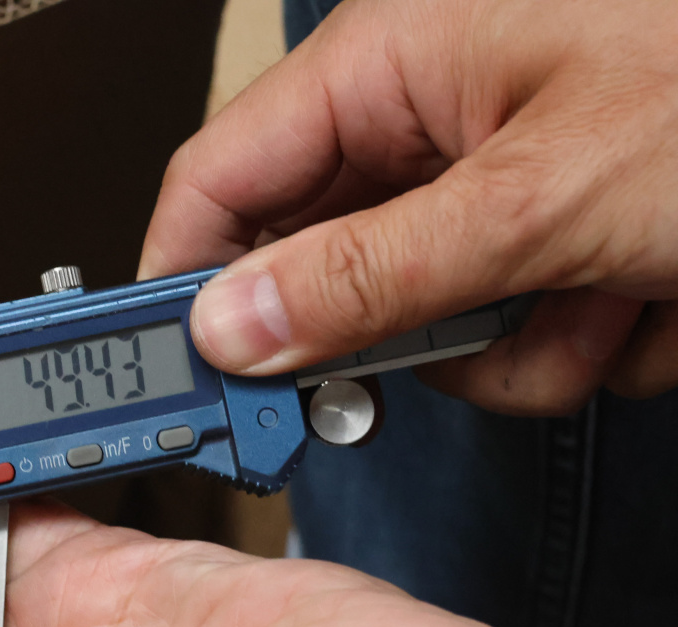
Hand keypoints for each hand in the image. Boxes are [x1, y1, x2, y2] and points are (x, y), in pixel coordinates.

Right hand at [140, 0, 677, 414]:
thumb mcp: (547, 194)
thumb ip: (371, 274)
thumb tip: (232, 327)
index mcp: (393, 58)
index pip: (219, 181)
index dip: (185, 284)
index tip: (181, 383)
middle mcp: (434, 116)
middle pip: (325, 267)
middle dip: (399, 333)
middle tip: (436, 354)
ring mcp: (504, 181)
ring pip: (432, 323)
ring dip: (521, 344)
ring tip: (609, 296)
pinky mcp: (567, 235)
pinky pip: (521, 330)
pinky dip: (590, 338)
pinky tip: (657, 291)